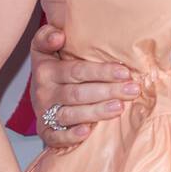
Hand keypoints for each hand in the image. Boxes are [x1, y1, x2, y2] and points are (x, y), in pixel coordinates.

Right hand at [30, 23, 140, 146]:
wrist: (38, 97)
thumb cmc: (52, 71)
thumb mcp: (45, 50)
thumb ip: (48, 37)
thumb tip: (59, 35)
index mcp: (46, 70)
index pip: (77, 71)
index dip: (101, 71)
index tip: (124, 71)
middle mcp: (44, 92)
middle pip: (78, 93)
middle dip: (108, 91)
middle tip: (133, 90)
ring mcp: (44, 113)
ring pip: (71, 114)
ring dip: (96, 111)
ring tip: (120, 107)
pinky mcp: (45, 132)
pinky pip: (56, 136)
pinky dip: (71, 134)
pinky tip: (88, 131)